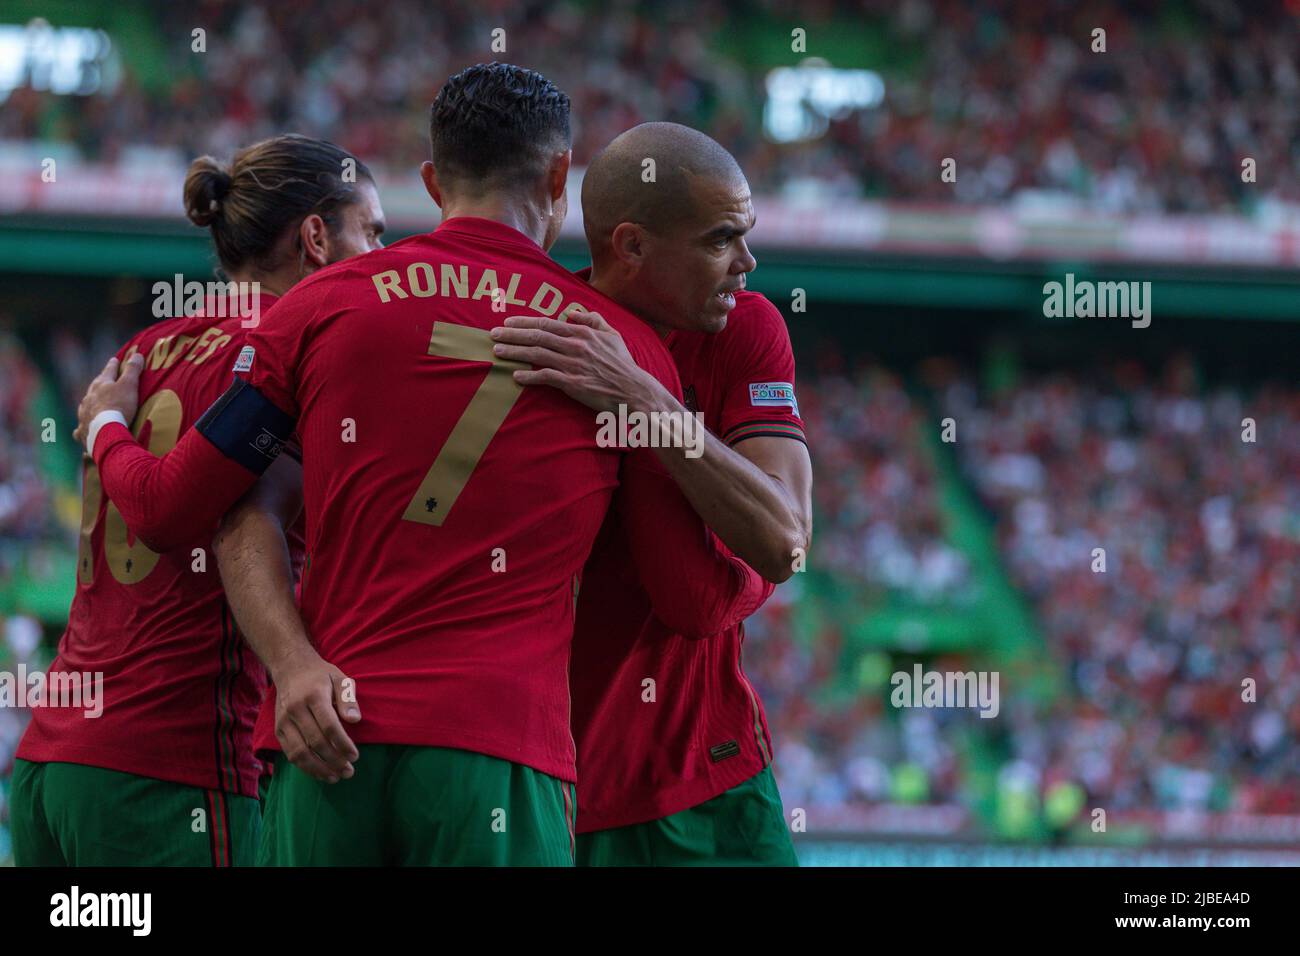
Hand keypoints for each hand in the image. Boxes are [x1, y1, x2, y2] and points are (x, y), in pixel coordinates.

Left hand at [73, 354, 144, 447]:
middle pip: (94, 388)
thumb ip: (132, 370)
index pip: (108, 371)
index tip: (115, 359)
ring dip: (90, 405)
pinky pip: (81, 428)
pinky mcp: (83, 430)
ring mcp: (84, 413)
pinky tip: (79, 431)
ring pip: (86, 406)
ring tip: (92, 406)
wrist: (106, 430)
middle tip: (103, 382)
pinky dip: (82, 428)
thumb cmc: (119, 405)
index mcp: (100, 385)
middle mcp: (88, 397)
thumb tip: (137, 354)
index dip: (113, 365)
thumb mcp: (129, 385)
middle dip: (99, 384)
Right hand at [270, 647, 360, 782]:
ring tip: (335, 777)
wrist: (290, 668)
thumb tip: (355, 720)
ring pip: (299, 752)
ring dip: (318, 769)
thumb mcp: (340, 678)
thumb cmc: (320, 676)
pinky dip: (304, 767)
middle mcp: (296, 709)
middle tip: (349, 771)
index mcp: (314, 696)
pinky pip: (290, 753)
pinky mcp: (278, 730)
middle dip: (333, 760)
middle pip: (315, 742)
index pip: (329, 726)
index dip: (342, 744)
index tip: (355, 755)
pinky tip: (320, 772)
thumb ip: (348, 698)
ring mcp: (284, 721)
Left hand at [489, 308, 664, 414]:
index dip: (524, 322)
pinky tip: (516, 376)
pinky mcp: (572, 383)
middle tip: (493, 334)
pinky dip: (529, 376)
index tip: (507, 322)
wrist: (633, 390)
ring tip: (498, 352)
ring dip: (514, 352)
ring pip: (537, 354)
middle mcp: (575, 345)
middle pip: (537, 336)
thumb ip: (593, 320)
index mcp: (582, 332)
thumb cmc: (622, 364)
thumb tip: (572, 312)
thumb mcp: (612, 336)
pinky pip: (546, 377)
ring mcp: (573, 364)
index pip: (547, 323)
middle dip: (512, 334)